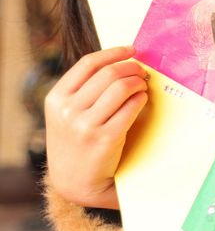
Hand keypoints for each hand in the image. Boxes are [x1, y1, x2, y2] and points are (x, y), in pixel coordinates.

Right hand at [44, 45, 149, 207]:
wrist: (75, 181)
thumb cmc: (76, 140)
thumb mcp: (66, 113)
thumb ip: (83, 90)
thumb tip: (119, 61)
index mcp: (56, 98)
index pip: (88, 63)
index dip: (114, 53)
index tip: (131, 50)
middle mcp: (67, 110)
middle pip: (109, 73)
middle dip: (132, 68)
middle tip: (142, 72)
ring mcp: (85, 125)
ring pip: (121, 87)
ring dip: (139, 82)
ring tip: (143, 86)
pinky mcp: (105, 138)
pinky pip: (131, 107)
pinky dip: (142, 98)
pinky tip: (143, 99)